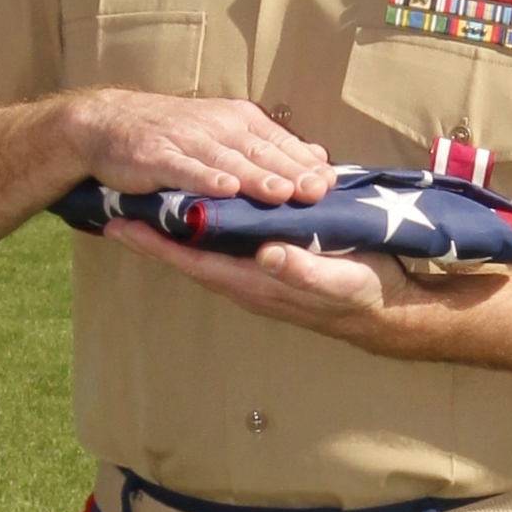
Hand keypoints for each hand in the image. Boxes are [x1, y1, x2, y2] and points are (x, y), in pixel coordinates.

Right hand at [65, 88, 333, 204]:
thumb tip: (317, 157)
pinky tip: (224, 191)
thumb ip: (267, 146)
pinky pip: (186, 169)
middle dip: (291, 172)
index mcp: (238, 119)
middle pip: (260, 151)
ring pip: (228, 161)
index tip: (332, 183)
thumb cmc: (174, 132)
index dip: (305, 162)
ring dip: (256, 177)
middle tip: (318, 192)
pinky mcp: (158, 157)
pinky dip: (206, 179)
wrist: (110, 122)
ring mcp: (188, 140)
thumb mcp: (224, 130)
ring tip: (282, 194)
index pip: (279, 141)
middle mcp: (217, 126)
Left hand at [105, 218, 463, 356]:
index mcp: (257, 281)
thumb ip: (300, 269)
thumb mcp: (337, 279)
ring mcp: (261, 271)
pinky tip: (207, 205)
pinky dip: (212, 222)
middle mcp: (250, 278)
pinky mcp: (276, 261)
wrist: (392, 310)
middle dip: (154, 232)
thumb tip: (263, 255)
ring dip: (178, 227)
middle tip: (119, 204)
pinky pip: (232, 241)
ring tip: (151, 200)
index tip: (120, 224)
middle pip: (190, 254)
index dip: (157, 243)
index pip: (195, 260)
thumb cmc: (365, 293)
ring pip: (208, 248)